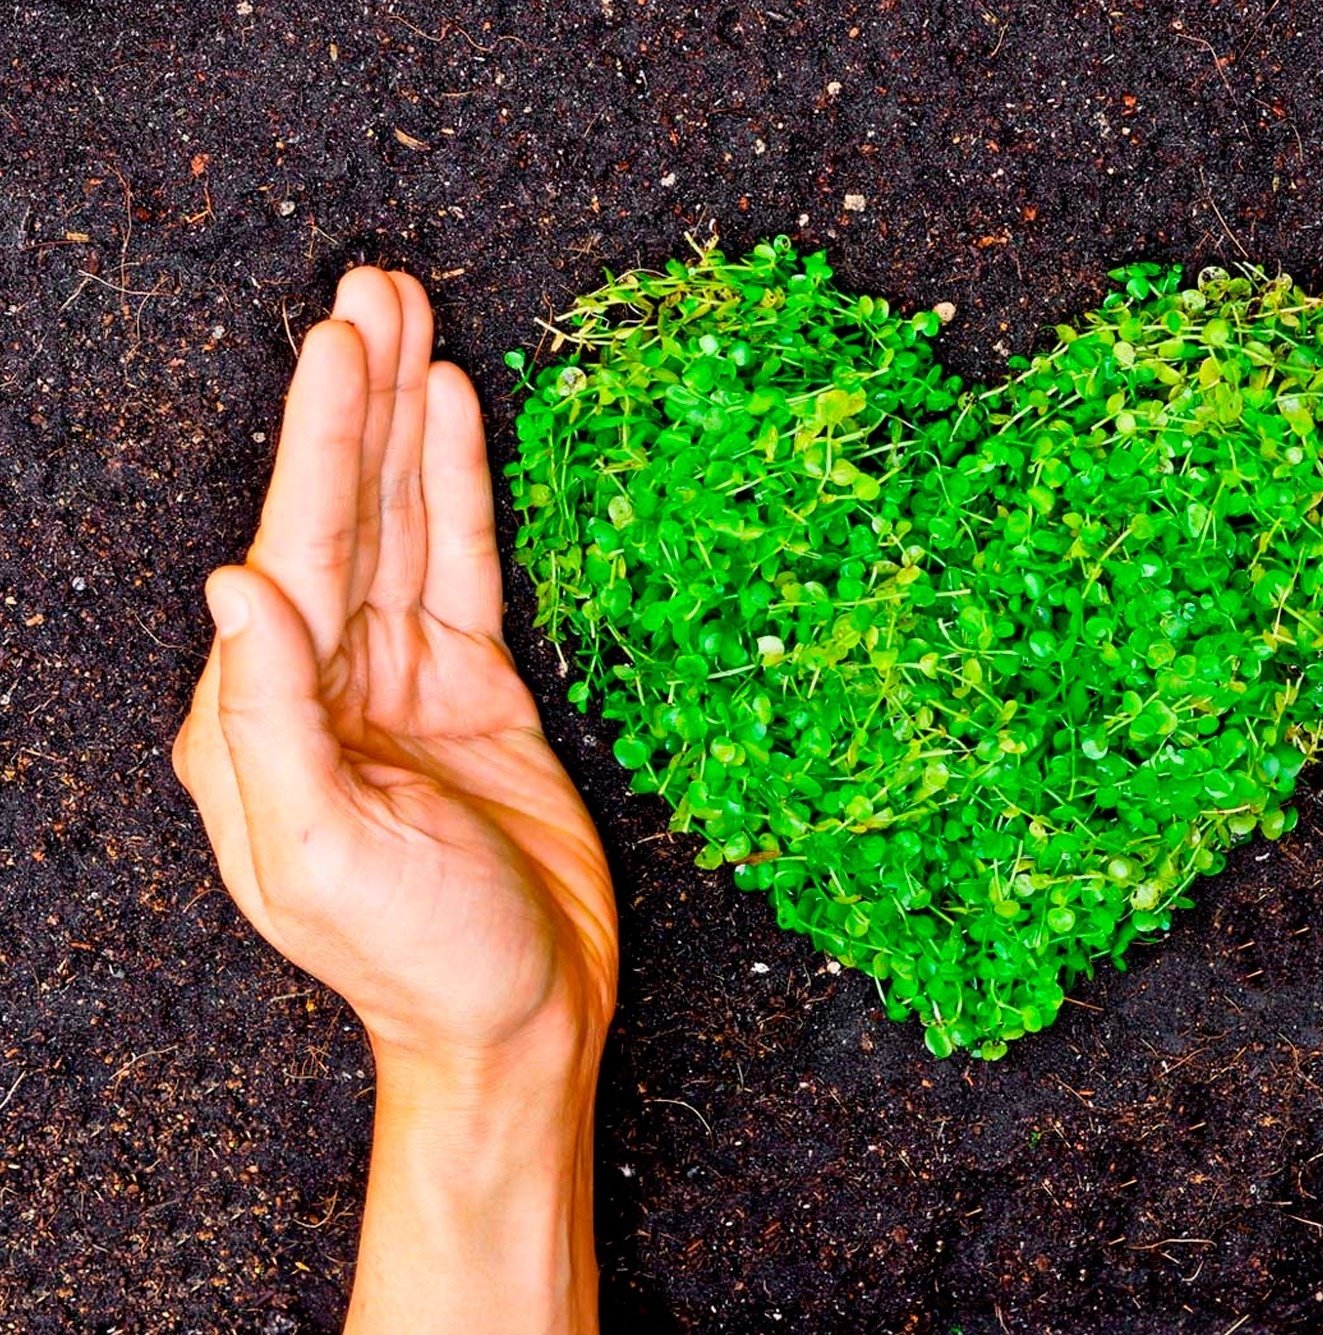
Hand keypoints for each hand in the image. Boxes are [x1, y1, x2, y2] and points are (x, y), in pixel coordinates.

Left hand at [172, 268, 614, 1332]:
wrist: (524, 1014)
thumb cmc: (420, 954)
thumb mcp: (327, 851)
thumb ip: (270, 716)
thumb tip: (231, 583)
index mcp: (262, 717)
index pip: (295, 547)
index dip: (319, 439)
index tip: (340, 341)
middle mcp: (323, 680)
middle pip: (344, 510)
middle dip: (356, 398)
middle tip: (376, 284)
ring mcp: (401, 678)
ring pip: (402, 522)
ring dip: (404, 421)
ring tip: (410, 318)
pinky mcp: (475, 687)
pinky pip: (465, 566)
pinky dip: (461, 488)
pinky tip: (457, 414)